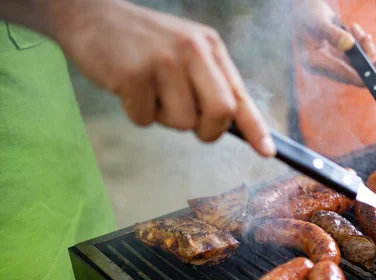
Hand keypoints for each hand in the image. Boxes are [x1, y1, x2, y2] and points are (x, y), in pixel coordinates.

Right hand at [53, 0, 274, 156]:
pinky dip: (137, 113)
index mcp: (210, 48)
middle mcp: (193, 52)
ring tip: (149, 90)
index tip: (267, 152)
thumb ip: (208, 83)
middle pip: (221, 113)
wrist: (92, 15)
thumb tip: (230, 124)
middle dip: (207, 130)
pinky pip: (146, 120)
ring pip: (182, 123)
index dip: (255, 128)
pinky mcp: (135, 74)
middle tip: (188, 120)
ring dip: (164, 118)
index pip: (240, 95)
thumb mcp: (185, 52)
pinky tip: (129, 87)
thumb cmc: (143, 43)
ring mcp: (164, 61)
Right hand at [293, 0, 375, 85]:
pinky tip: (363, 35)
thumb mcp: (319, 21)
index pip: (337, 73)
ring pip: (353, 65)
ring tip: (365, 35)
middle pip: (348, 74)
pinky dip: (361, 47)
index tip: (372, 78)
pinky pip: (354, 58)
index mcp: (311, 61)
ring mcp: (329, 62)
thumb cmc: (308, 14)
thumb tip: (349, 45)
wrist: (305, 9)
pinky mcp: (336, 57)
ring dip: (365, 51)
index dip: (356, 77)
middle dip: (366, 65)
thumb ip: (332, 33)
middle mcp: (320, 66)